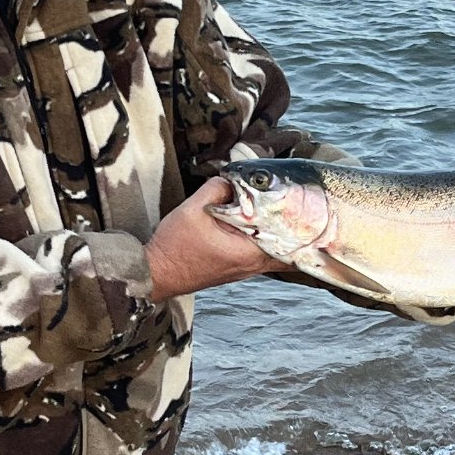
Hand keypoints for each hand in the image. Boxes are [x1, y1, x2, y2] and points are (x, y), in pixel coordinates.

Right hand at [146, 177, 289, 301]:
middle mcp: (252, 265)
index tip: (298, 200)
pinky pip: (261, 253)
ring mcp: (245, 270)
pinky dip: (266, 239)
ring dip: (280, 233)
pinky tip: (259, 223)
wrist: (156, 274)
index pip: (286, 236)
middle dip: (294, 226)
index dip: (295, 217)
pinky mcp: (236, 269)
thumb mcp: (194, 209)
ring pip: (276, 251)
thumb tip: (233, 181)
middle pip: (288, 247)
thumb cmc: (174, 247)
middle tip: (298, 205)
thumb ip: (217, 189)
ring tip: (283, 212)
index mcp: (248, 251)